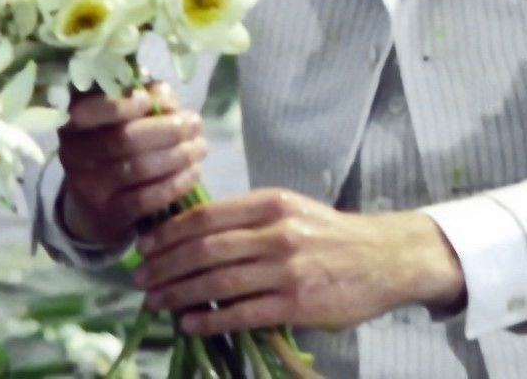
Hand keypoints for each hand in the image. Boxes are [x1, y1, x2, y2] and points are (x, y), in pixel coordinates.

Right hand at [55, 81, 206, 249]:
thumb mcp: (125, 118)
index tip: (148, 101)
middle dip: (167, 129)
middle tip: (195, 124)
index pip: (89, 110)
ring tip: (200, 147)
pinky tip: (194, 172)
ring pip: (139, 167)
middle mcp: (74, 155)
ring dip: (178, 155)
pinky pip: (147, 198)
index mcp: (75, 124)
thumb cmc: (116, 149)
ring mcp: (89, 188)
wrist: (93, 208)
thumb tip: (168, 102)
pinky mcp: (109, 215)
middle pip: (124, 138)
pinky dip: (176, 183)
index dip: (121, 104)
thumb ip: (148, 99)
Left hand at [132, 188, 466, 335]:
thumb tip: (193, 237)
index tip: (146, 246)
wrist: (386, 259)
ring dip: (178, 294)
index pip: (207, 216)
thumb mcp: (294, 211)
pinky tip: (190, 322)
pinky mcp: (296, 303)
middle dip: (164, 266)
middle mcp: (278, 232)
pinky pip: (240, 313)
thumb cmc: (334, 236)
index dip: (169, 233)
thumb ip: (250, 220)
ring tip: (155, 301)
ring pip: (216, 281)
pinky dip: (209, 319)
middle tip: (140, 278)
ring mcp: (287, 270)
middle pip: (204, 249)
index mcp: (273, 204)